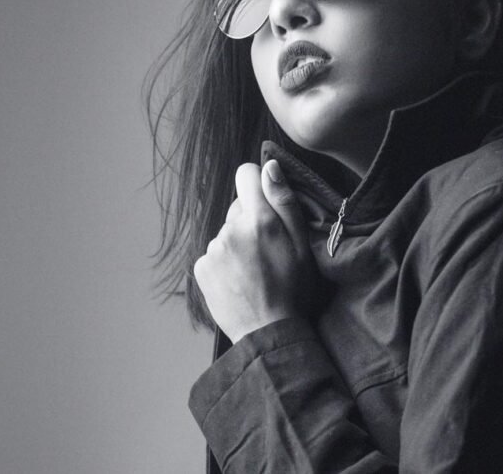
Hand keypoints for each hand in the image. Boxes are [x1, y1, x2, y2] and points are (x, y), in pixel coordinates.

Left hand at [193, 160, 316, 342]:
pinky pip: (214, 253)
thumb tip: (269, 166)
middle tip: (268, 251)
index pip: (246, 174)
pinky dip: (224, 263)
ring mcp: (213, 249)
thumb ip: (284, 202)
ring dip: (238, 244)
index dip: (257, 185)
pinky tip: (239, 281)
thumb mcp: (301, 245)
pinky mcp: (201, 267)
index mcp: (259, 220)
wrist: (268, 334)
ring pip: (227, 233)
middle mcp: (231, 229)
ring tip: (255, 272)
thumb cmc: (293, 290)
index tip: (266, 204)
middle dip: (251, 222)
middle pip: (238, 208)